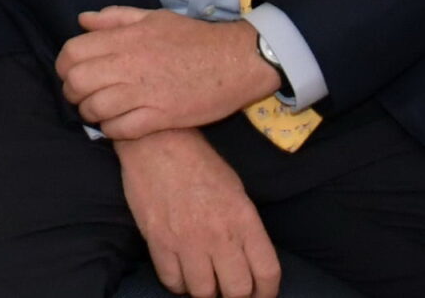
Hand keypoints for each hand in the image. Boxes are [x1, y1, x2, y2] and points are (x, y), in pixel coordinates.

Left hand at [57, 7, 282, 138]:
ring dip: (90, 113)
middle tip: (80, 96)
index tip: (69, 73)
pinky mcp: (162, 116)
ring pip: (96, 108)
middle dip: (71, 92)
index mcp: (124, 39)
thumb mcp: (153, 17)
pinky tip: (115, 126)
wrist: (238, 59)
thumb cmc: (194, 37)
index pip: (73, 52)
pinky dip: (112, 130)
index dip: (63, 65)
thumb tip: (83, 21)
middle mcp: (129, 65)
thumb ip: (115, 18)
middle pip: (78, 81)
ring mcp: (145, 92)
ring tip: (96, 113)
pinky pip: (122, 129)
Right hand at [116, 129, 281, 297]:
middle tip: (228, 287)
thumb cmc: (201, 164)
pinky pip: (171, 280)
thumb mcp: (237, 192)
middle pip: (236, 291)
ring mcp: (186, 240)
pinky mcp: (158, 240)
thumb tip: (247, 262)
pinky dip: (177, 283)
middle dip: (235, 294)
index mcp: (244, 220)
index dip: (266, 292)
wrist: (158, 143)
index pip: (267, 274)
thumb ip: (245, 229)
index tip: (259, 293)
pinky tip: (180, 273)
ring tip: (203, 280)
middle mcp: (219, 235)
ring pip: (203, 292)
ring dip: (205, 290)